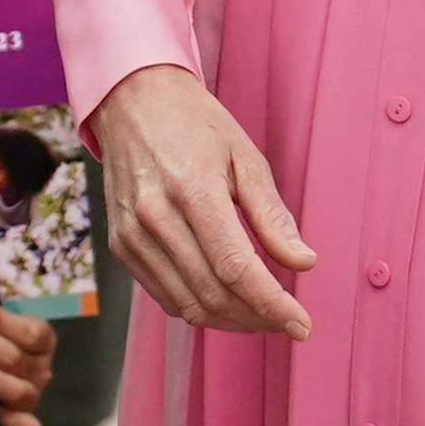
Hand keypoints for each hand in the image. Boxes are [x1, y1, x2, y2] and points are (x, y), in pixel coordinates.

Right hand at [92, 63, 321, 337]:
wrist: (132, 101)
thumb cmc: (195, 124)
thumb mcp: (245, 156)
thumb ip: (272, 215)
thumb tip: (303, 262)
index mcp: (193, 190)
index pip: (236, 268)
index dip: (273, 304)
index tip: (302, 324)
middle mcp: (155, 218)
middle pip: (213, 294)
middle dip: (258, 318)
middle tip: (289, 321)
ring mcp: (132, 236)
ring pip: (188, 305)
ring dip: (231, 321)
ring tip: (263, 316)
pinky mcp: (121, 246)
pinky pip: (165, 296)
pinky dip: (200, 308)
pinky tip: (228, 302)